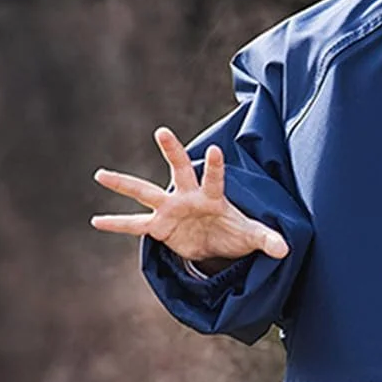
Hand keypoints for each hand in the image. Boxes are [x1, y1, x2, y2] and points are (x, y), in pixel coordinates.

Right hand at [91, 126, 288, 261]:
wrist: (218, 243)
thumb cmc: (236, 232)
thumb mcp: (253, 237)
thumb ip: (268, 240)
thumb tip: (285, 249)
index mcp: (213, 196)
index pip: (216, 177)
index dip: (216, 166)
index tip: (217, 150)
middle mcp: (189, 196)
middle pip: (180, 169)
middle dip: (172, 151)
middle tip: (162, 131)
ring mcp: (171, 209)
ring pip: (146, 192)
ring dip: (124, 183)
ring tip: (100, 174)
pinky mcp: (160, 226)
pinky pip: (135, 225)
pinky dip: (117, 224)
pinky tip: (96, 221)